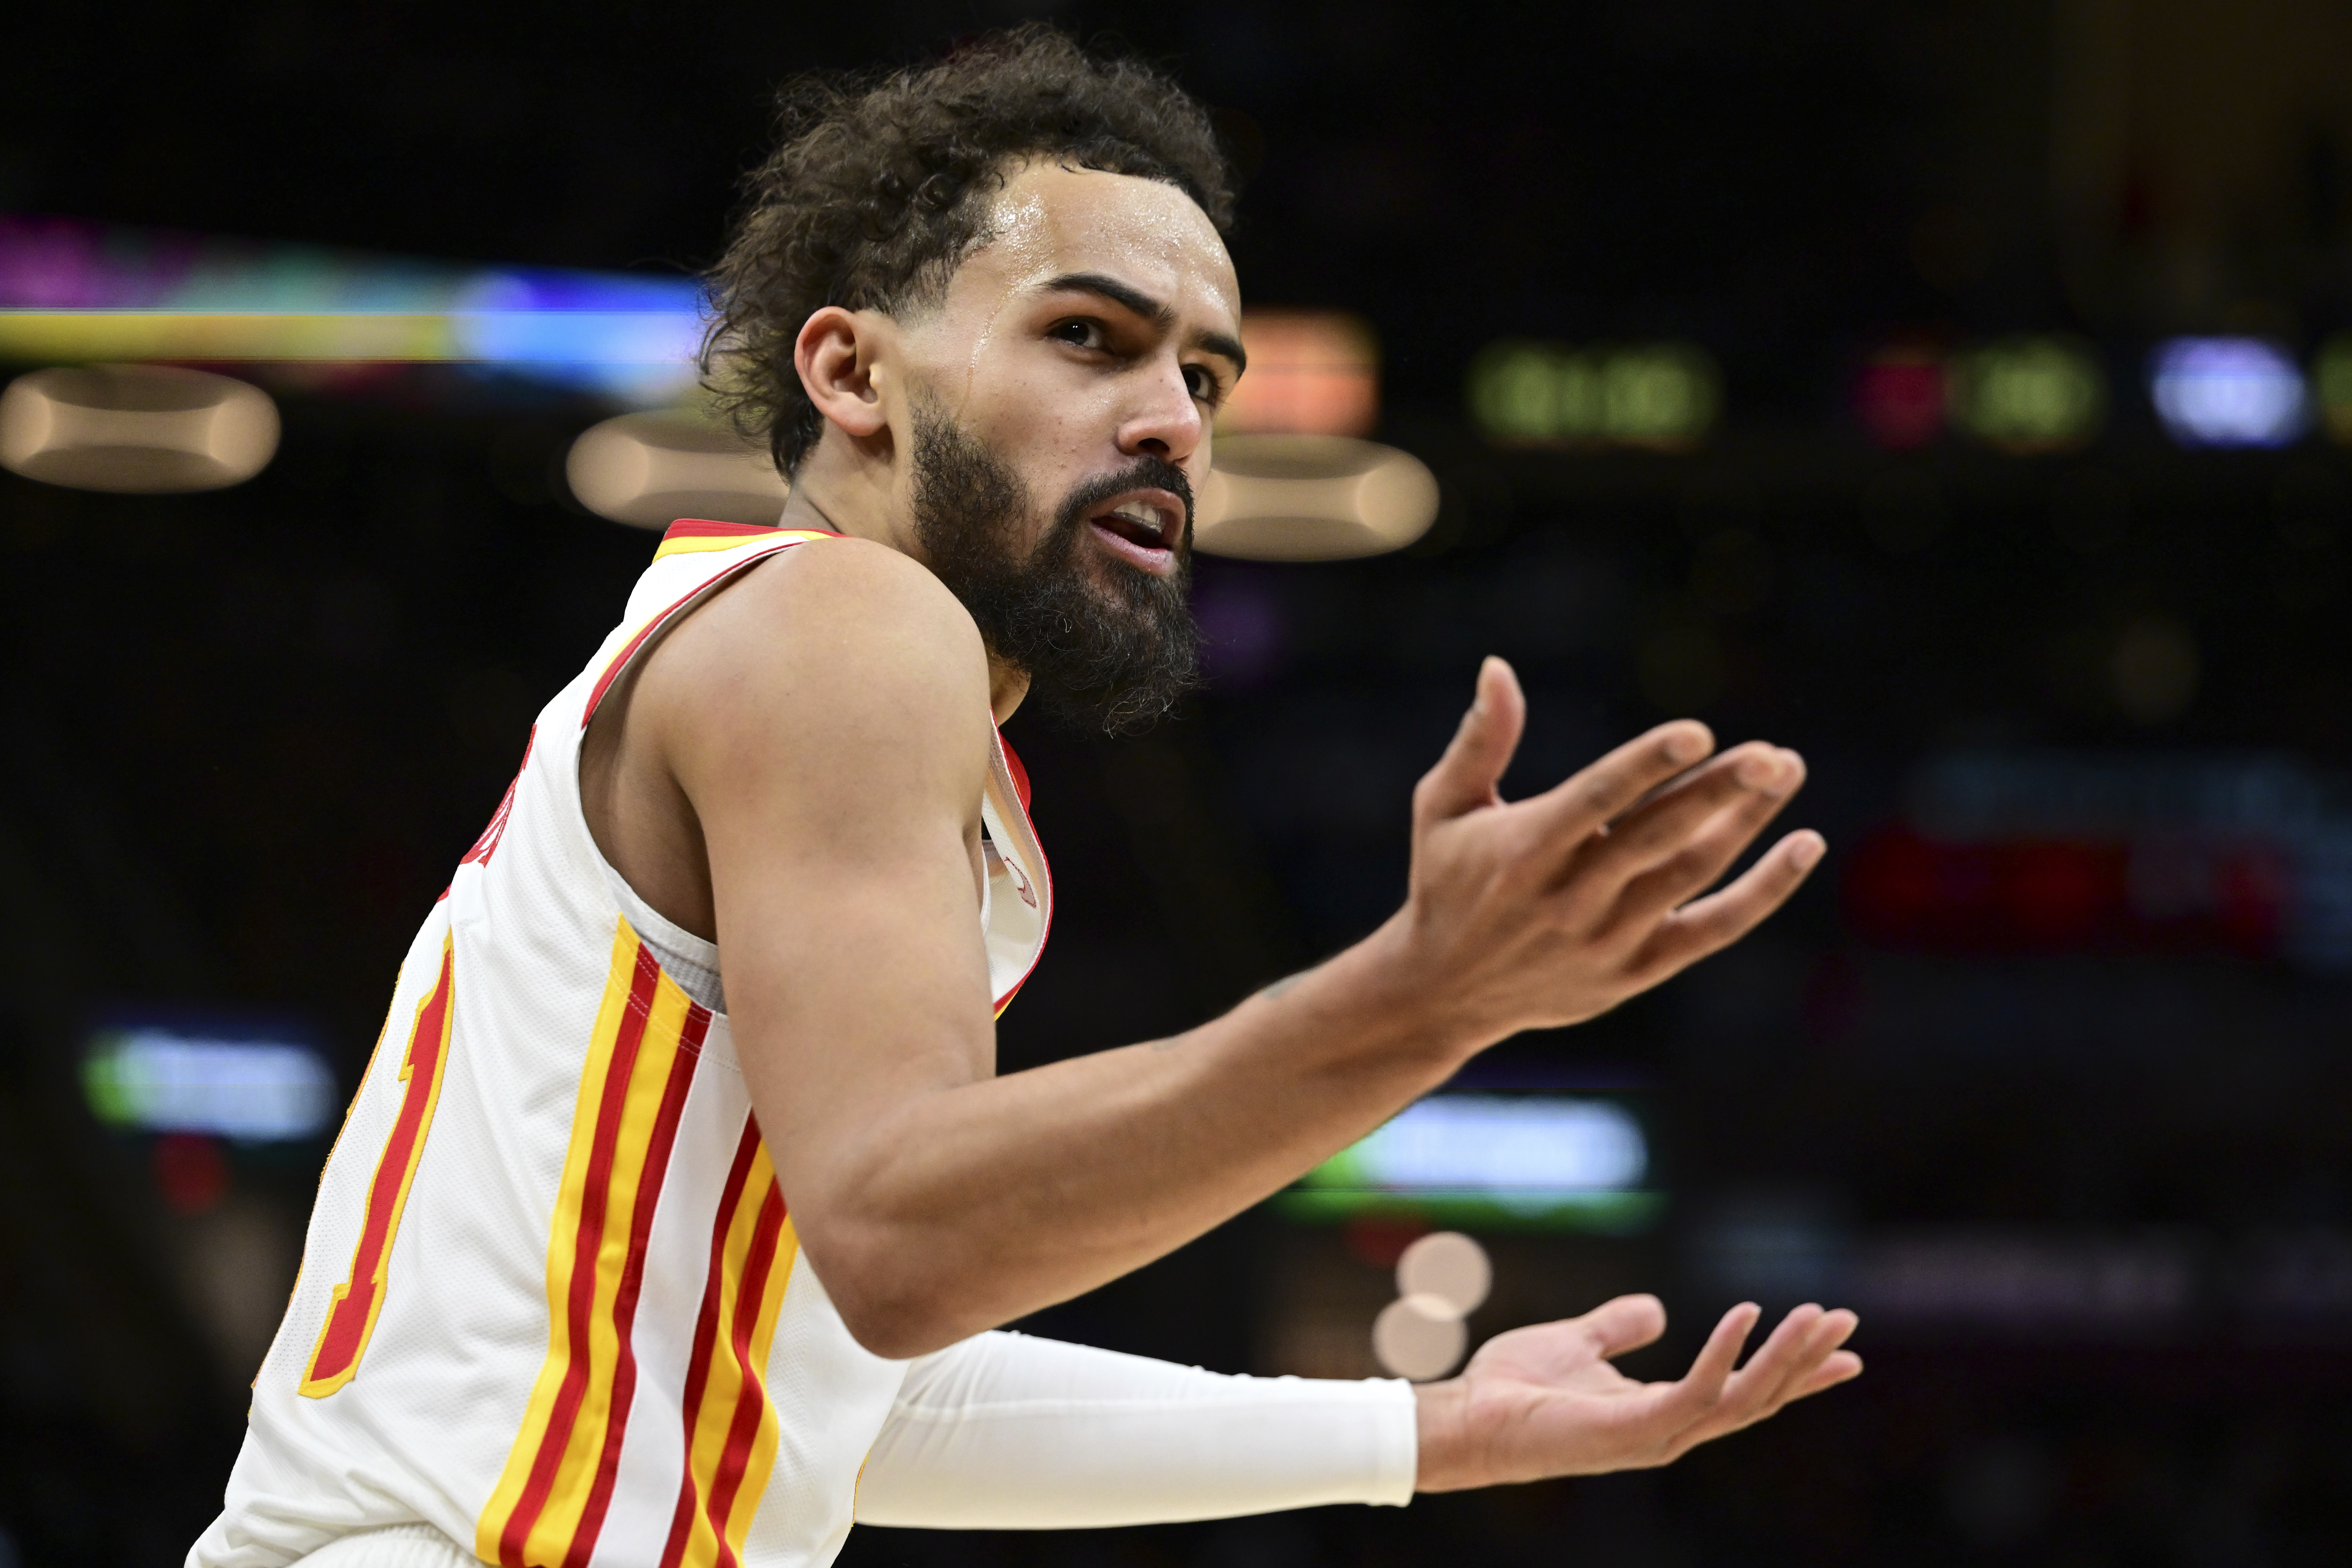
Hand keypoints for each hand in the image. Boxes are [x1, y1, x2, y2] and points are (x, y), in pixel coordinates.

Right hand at [1385, 657, 1823, 1044]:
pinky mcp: (1635, 970)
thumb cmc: (1446, 883)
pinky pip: (1714, 928)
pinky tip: (1803, 846)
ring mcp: (1606, 938)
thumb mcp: (1442, 807)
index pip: (1597, 799)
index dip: (1647, 764)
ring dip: (1745, 824)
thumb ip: (1479, 740)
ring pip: (1691, 873)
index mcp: (1525, 849)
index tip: (1697, 732)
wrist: (1444, 992)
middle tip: (1772, 756)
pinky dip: (1764, 891)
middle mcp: (1569, 896)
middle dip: (1719, 793)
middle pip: (1658, 837)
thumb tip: (1497, 666)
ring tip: (1785, 772)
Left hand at [1412, 1294, 1861, 1490]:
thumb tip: (1657, 1311)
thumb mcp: (1579, 1341)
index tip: (1842, 1349)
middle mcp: (1670, 1429)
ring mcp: (1656, 1435)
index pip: (1744, 1391)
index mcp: (1663, 1409)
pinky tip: (1745, 1315)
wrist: (1469, 1416)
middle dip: (1804, 1362)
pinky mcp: (1635, 1432)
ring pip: (1742, 1399)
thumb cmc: (1515, 1386)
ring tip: (1816, 1316)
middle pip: (1757, 1397)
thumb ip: (1618, 1327)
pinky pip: (1696, 1394)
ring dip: (1783, 1357)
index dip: (1793, 1371)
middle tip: (1845, 1321)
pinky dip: (1723, 1354)